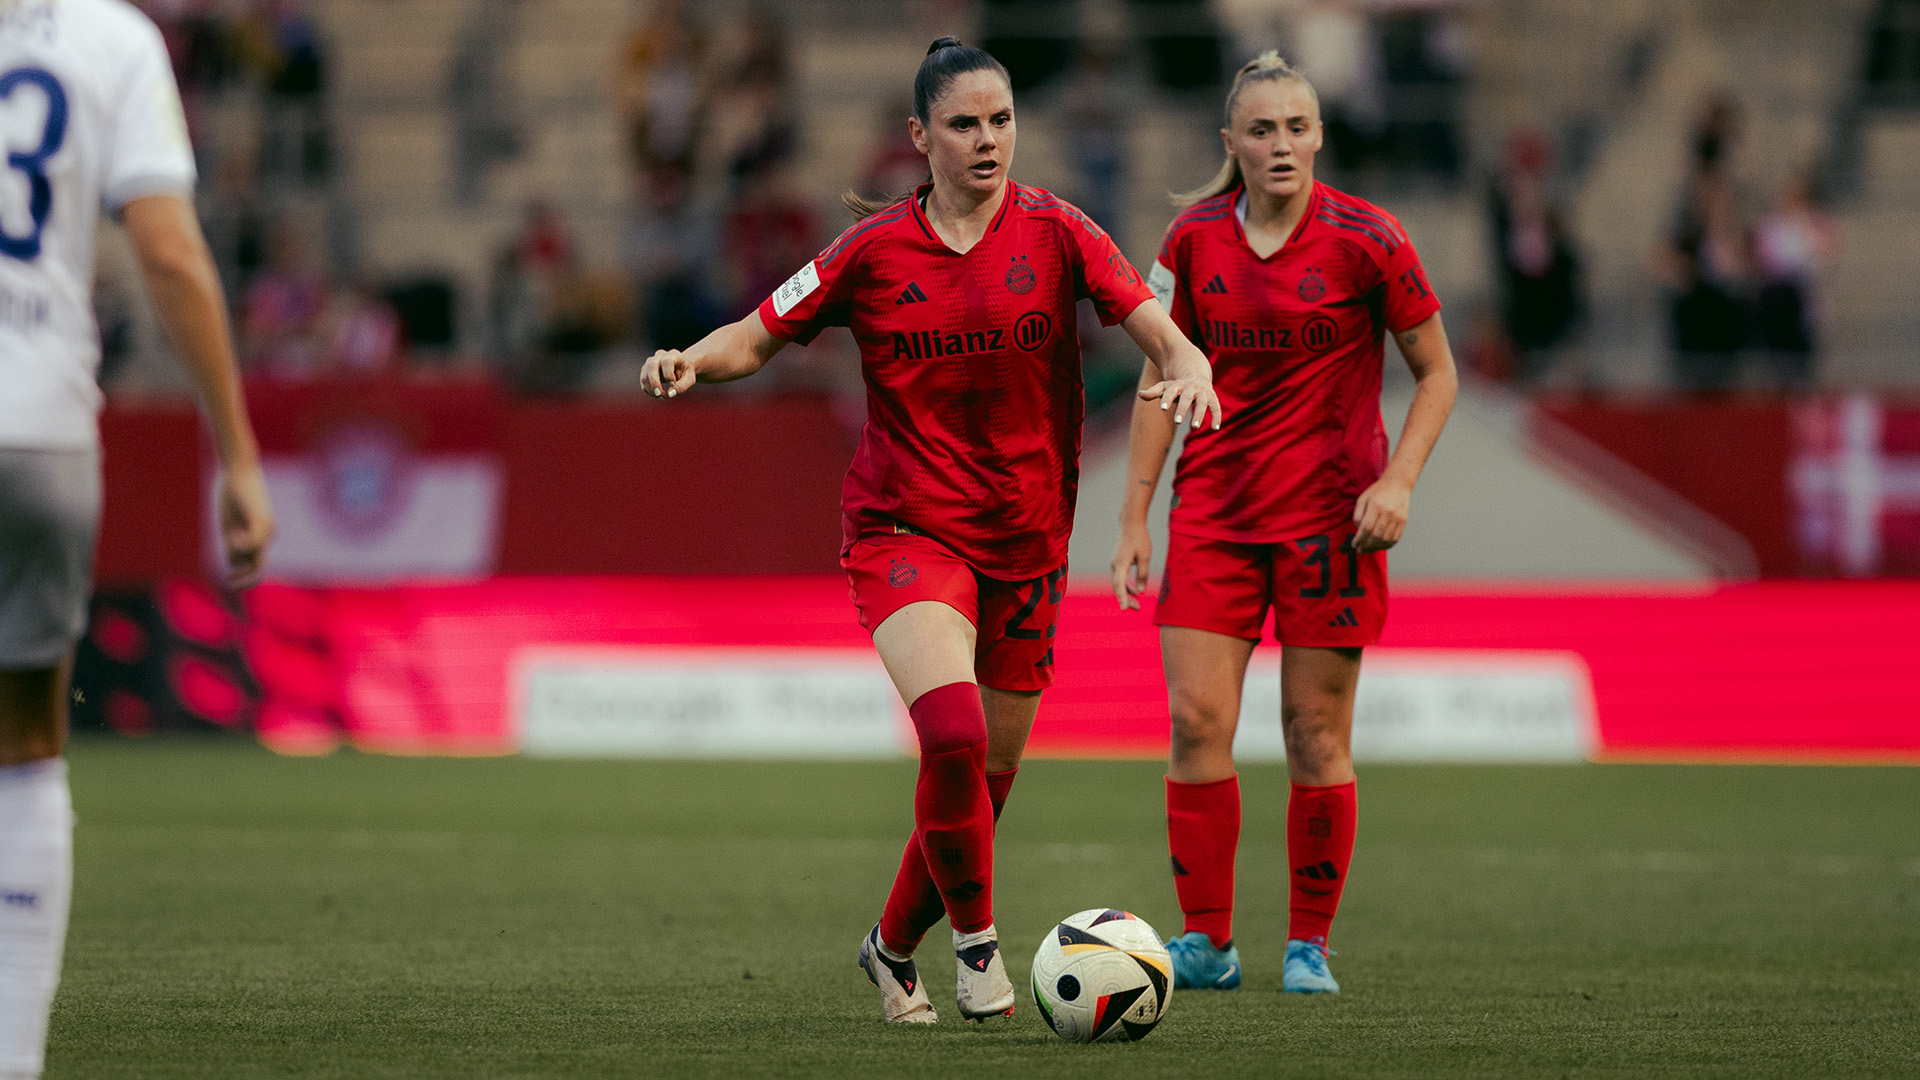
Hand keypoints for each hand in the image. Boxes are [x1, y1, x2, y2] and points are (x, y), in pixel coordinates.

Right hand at [218, 461, 273, 587]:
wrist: (237, 470)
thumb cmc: (231, 494)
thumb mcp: (229, 525)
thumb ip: (233, 545)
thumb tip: (235, 565)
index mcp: (260, 534)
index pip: (252, 563)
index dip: (241, 575)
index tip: (230, 584)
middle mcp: (268, 533)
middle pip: (254, 566)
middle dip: (243, 578)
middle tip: (230, 582)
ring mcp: (267, 529)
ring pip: (248, 555)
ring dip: (234, 550)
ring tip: (230, 529)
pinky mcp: (262, 521)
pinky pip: (252, 545)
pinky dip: (240, 544)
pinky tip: (233, 532)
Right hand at [642, 349, 695, 398]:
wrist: (680, 367)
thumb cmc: (686, 373)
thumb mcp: (690, 379)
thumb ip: (682, 386)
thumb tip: (670, 394)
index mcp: (673, 354)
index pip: (666, 361)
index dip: (668, 374)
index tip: (673, 384)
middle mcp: (659, 356)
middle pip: (651, 367)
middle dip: (654, 383)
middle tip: (660, 394)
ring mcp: (650, 362)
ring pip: (644, 376)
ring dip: (651, 389)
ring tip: (662, 396)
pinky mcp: (645, 370)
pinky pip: (643, 382)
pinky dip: (649, 391)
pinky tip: (659, 396)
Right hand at [1109, 522, 1153, 610]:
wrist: (1130, 524)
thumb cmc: (1139, 539)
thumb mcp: (1145, 557)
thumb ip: (1142, 575)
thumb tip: (1141, 591)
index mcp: (1120, 564)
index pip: (1119, 585)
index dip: (1122, 598)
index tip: (1125, 609)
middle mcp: (1114, 565)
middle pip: (1117, 587)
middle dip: (1126, 599)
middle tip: (1138, 609)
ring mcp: (1114, 564)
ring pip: (1118, 584)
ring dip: (1126, 594)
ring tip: (1137, 604)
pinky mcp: (1117, 563)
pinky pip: (1120, 579)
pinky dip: (1126, 587)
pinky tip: (1135, 591)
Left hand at [1138, 374, 1221, 430]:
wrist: (1195, 372)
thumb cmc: (1177, 385)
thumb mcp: (1164, 386)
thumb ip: (1153, 392)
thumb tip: (1140, 395)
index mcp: (1178, 384)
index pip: (1171, 391)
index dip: (1167, 399)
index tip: (1162, 408)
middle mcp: (1191, 387)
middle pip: (1187, 397)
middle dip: (1183, 408)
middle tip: (1177, 421)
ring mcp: (1203, 392)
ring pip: (1203, 403)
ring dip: (1199, 414)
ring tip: (1194, 427)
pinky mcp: (1212, 397)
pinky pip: (1216, 407)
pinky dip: (1216, 417)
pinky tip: (1215, 428)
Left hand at [1352, 475, 1411, 552]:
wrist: (1397, 484)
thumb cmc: (1377, 492)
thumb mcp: (1362, 499)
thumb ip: (1357, 515)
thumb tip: (1358, 531)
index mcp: (1376, 506)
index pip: (1367, 528)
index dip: (1360, 539)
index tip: (1354, 544)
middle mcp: (1388, 513)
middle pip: (1377, 536)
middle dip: (1366, 546)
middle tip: (1360, 550)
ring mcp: (1398, 518)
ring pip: (1386, 539)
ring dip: (1376, 548)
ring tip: (1368, 549)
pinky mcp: (1404, 522)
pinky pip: (1395, 538)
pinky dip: (1386, 545)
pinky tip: (1379, 546)